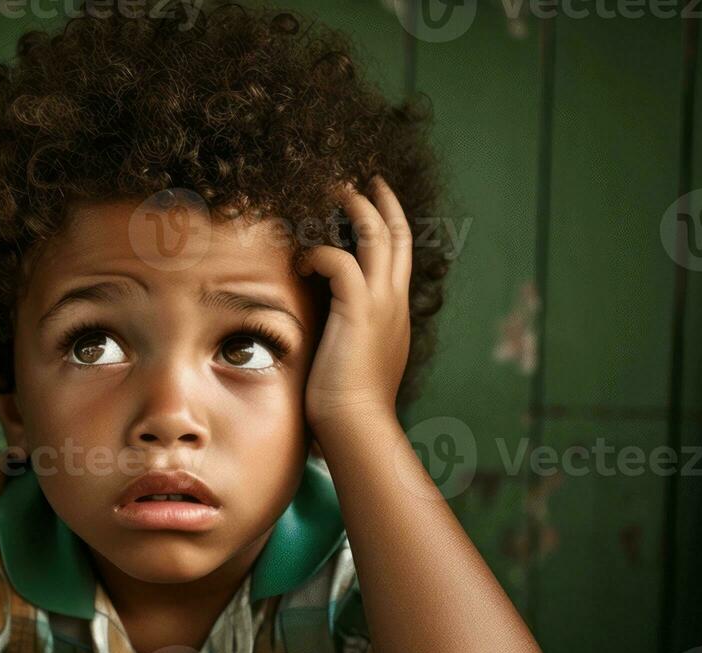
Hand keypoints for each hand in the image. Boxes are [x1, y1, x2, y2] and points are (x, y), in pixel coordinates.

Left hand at [300, 176, 413, 433]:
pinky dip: (320, 253)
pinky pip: (340, 260)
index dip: (390, 224)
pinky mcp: (359, 310)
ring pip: (376, 235)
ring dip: (353, 208)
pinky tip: (301, 263)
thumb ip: (349, 334)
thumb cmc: (348, 404)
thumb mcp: (354, 359)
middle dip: (381, 201)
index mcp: (395, 312)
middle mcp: (394, 301)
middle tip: (363, 179)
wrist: (357, 425)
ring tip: (333, 191)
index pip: (400, 256)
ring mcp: (381, 304)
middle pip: (397, 234)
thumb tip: (330, 329)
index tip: (375, 202)